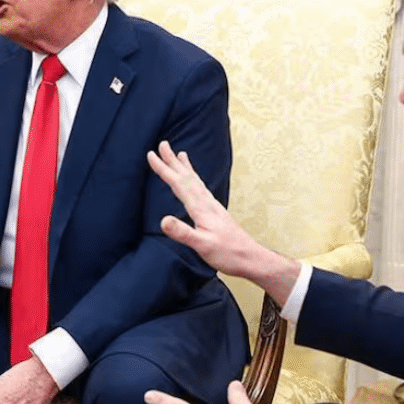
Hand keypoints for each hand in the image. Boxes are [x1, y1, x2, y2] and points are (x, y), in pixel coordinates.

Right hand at [147, 141, 299, 304]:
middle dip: (173, 161)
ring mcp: (212, 207)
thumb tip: (163, 220)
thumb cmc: (229, 254)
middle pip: (187, 177)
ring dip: (185, 167)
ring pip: (195, 181)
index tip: (151, 155)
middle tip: (163, 144)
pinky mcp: (215, 212)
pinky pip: (201, 189)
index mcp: (201, 209)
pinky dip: (195, 179)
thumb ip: (183, 233)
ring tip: (180, 154)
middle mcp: (207, 203)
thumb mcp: (202, 245)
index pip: (179, 184)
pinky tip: (194, 182)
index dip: (164, 169)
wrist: (251, 258)